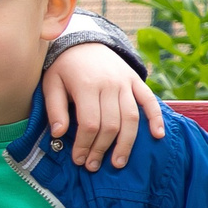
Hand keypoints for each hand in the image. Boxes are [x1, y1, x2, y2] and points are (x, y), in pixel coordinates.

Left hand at [43, 43, 165, 171]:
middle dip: (102, 149)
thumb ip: (55, 109)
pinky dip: (156, 118)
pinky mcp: (136, 81)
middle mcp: (110, 84)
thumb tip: (58, 135)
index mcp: (86, 85)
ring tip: (118, 162)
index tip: (78, 160)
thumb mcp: (51, 84)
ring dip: (126, 143)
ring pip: (131, 118)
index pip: (90, 124)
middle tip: (93, 165)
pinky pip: (149, 101)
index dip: (85, 145)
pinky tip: (157, 136)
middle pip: (111, 125)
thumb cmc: (64, 67)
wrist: (83, 41)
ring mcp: (126, 82)